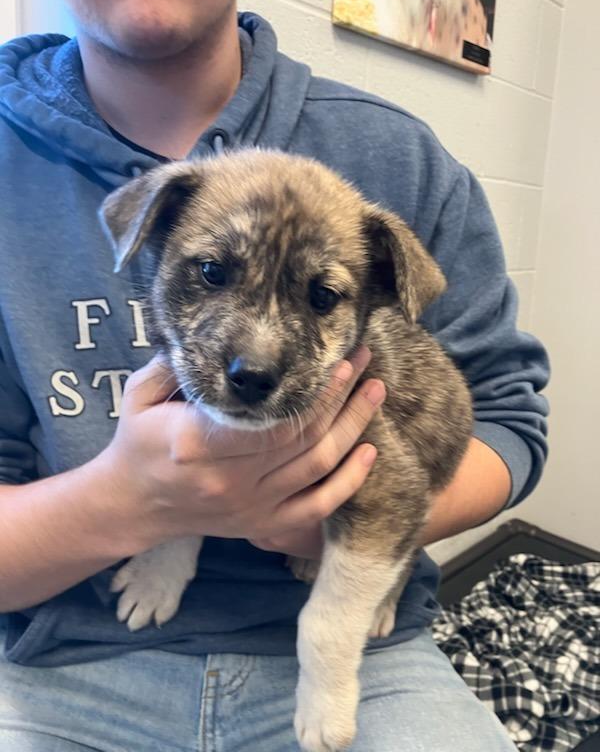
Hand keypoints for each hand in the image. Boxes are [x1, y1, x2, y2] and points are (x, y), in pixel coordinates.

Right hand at [97, 348, 383, 554]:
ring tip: (375, 392)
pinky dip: (348, 483)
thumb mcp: (141, 395)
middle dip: (342, 397)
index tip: (338, 359)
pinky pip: (316, 509)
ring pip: (317, 467)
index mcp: (198, 444)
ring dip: (353, 428)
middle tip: (364, 361)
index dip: (313, 392)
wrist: (133, 504)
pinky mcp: (262, 524)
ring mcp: (251, 507)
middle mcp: (230, 480)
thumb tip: (218, 334)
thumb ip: (175, 365)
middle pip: (303, 438)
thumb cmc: (138, 441)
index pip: (271, 419)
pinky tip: (370, 452)